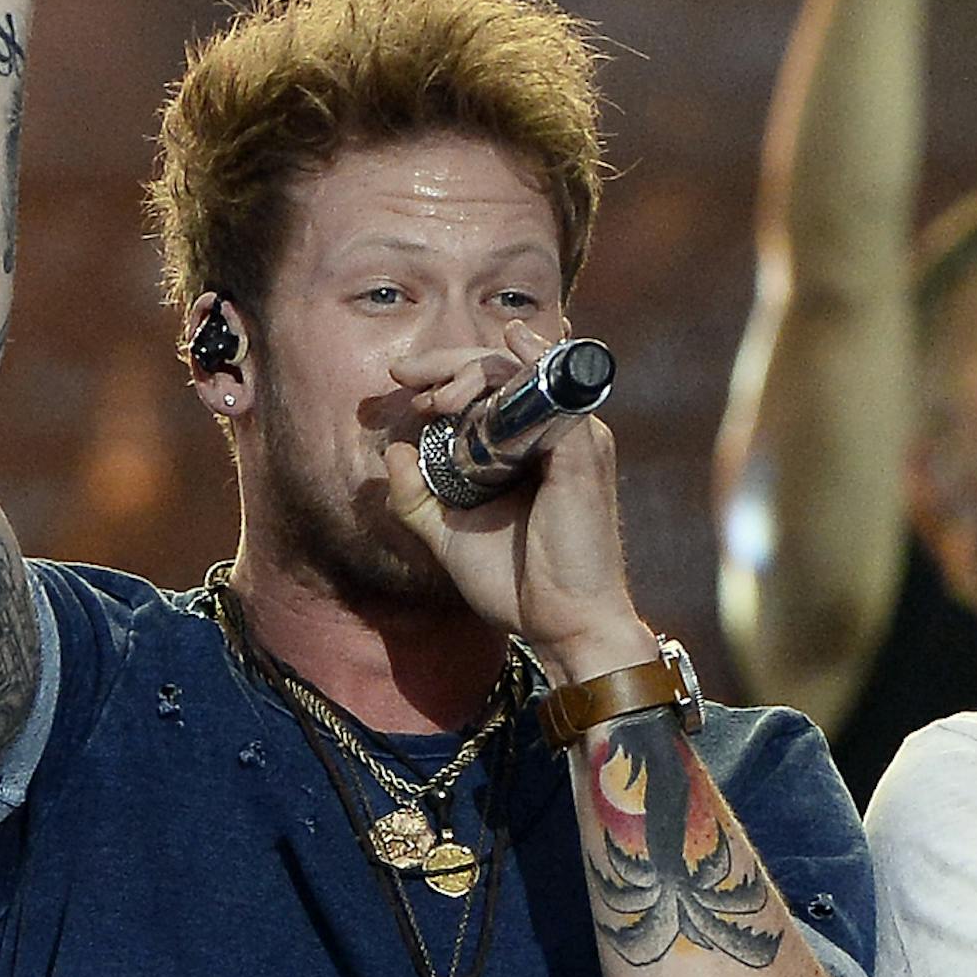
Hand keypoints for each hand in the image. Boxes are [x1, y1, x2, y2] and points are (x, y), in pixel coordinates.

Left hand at [381, 325, 650, 678]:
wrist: (561, 624)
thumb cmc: (516, 585)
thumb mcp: (449, 535)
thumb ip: (417, 496)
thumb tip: (393, 450)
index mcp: (529, 450)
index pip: (491, 388)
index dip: (446, 374)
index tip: (404, 384)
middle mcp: (557, 436)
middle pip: (504, 369)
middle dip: (449, 363)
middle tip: (406, 377)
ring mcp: (576, 439)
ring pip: (523, 373)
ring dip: (474, 370)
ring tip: (438, 398)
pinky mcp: (583, 451)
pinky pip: (556, 391)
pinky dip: (529, 365)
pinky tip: (503, 352)